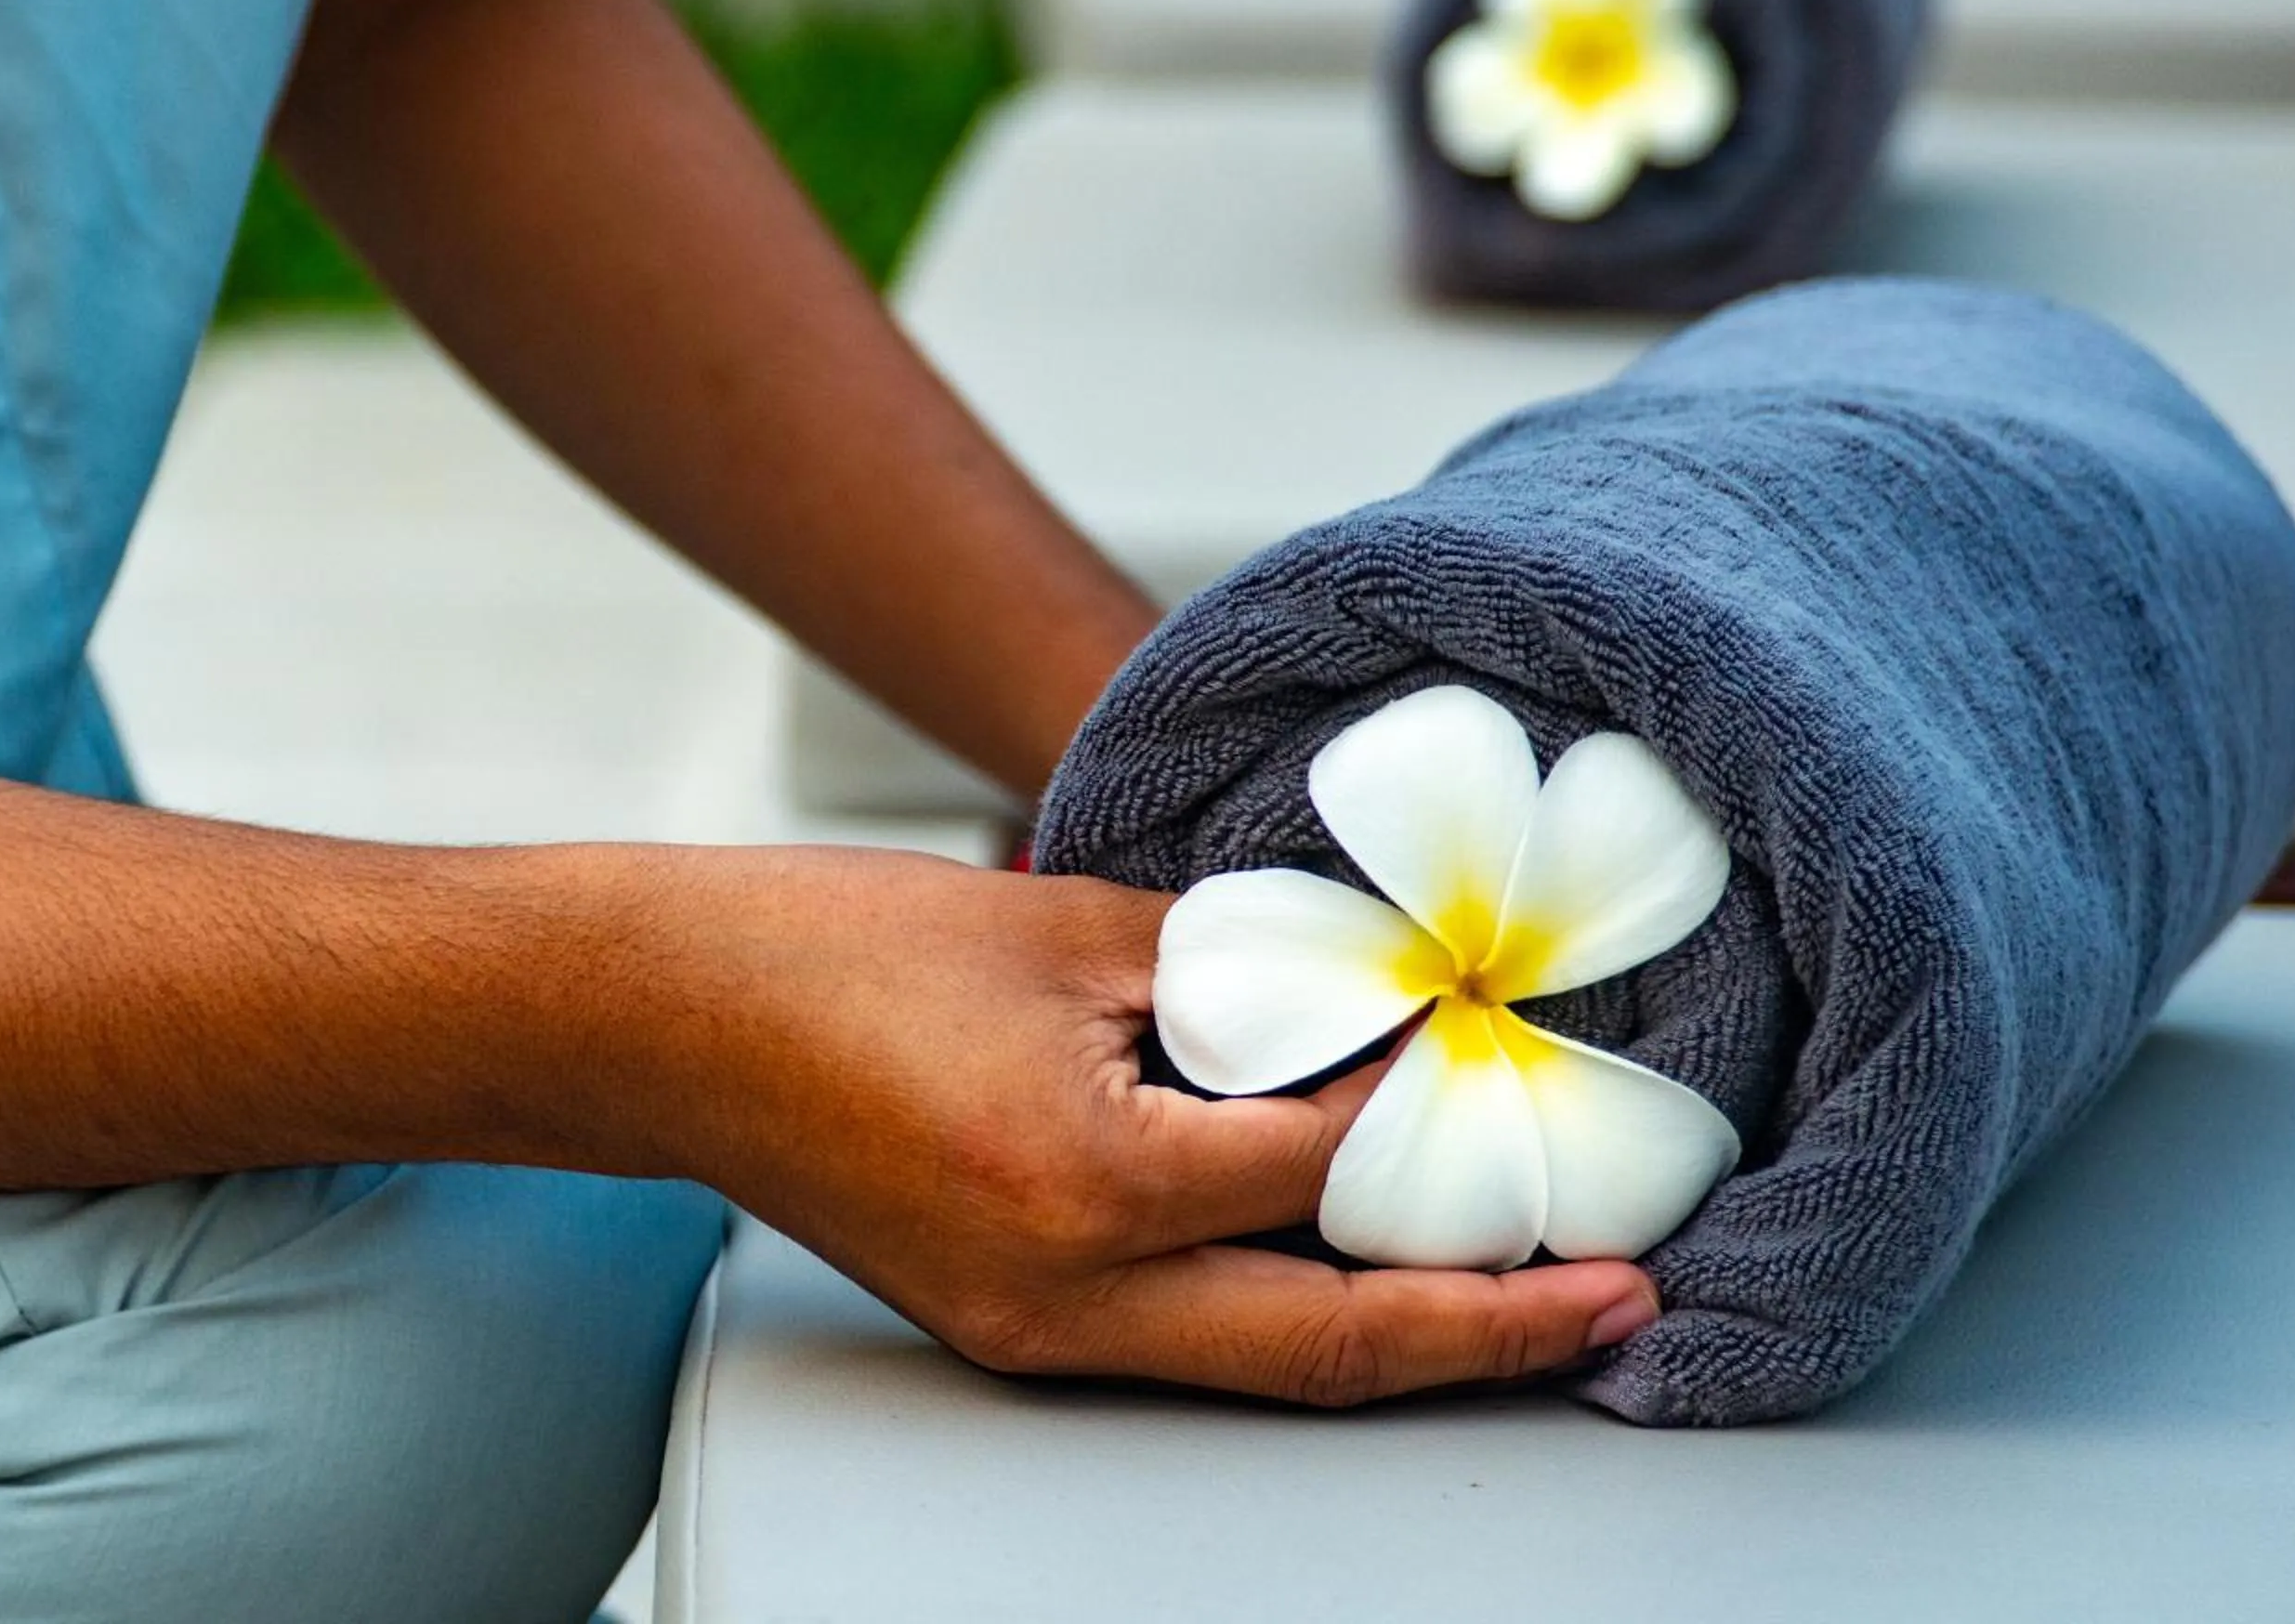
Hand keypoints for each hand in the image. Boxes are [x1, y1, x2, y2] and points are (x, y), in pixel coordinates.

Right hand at [622, 847, 1660, 1405]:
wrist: (668, 1020)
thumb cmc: (839, 949)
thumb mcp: (1071, 926)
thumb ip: (1238, 969)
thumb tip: (1371, 999)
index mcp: (1083, 1176)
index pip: (1325, 1164)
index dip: (1438, 1114)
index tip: (1524, 1070)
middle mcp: (1064, 1293)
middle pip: (1330, 1345)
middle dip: (1495, 1329)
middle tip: (1626, 1296)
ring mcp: (1032, 1335)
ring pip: (1268, 1367)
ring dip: (1409, 1341)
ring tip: (1531, 1304)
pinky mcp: (1011, 1333)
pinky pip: (1190, 1343)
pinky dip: (1298, 1314)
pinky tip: (1366, 1270)